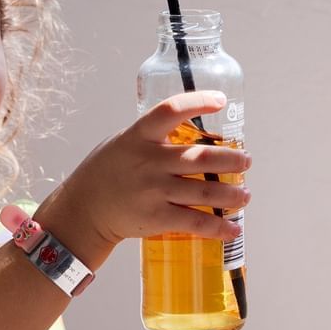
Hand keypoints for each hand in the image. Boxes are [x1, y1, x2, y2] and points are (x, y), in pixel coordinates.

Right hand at [28, 92, 250, 266]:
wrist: (84, 211)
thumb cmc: (107, 173)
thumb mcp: (124, 143)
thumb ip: (153, 137)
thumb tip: (194, 131)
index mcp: (139, 136)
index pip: (171, 110)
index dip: (199, 102)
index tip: (221, 100)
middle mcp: (149, 161)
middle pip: (202, 157)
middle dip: (233, 159)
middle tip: (246, 161)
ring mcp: (153, 190)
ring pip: (206, 191)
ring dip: (233, 194)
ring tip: (245, 194)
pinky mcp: (156, 217)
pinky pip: (196, 222)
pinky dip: (219, 227)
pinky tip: (233, 228)